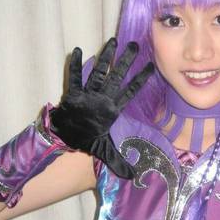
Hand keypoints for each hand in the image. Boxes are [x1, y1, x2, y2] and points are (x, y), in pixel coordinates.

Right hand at [50, 38, 152, 178]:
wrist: (67, 138)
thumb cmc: (87, 140)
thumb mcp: (105, 153)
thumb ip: (118, 163)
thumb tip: (132, 178)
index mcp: (113, 109)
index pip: (130, 92)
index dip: (141, 80)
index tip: (152, 66)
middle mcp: (103, 98)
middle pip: (117, 76)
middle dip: (125, 61)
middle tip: (135, 45)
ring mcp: (89, 95)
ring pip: (99, 73)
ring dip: (105, 58)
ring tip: (112, 42)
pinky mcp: (73, 96)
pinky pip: (75, 79)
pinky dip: (76, 67)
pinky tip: (77, 52)